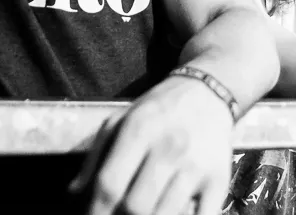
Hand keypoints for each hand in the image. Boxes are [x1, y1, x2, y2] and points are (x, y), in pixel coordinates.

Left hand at [70, 75, 233, 214]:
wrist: (209, 92)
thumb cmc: (159, 109)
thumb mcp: (121, 119)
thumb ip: (95, 155)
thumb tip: (75, 191)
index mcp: (139, 130)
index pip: (110, 184)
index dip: (96, 211)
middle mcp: (168, 147)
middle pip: (136, 206)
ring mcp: (196, 166)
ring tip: (144, 212)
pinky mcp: (219, 179)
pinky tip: (171, 212)